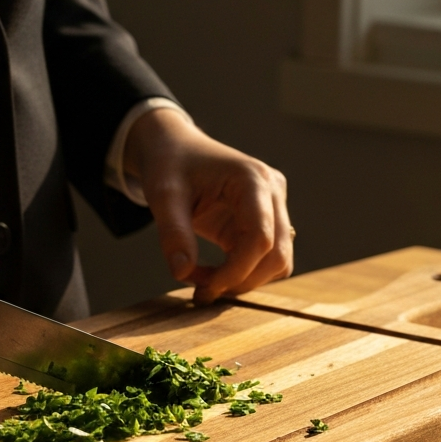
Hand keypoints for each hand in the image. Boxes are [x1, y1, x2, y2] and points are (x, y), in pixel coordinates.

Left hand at [124, 108, 292, 303]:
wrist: (175, 149)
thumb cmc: (170, 164)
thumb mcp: (163, 195)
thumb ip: (172, 233)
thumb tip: (182, 273)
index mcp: (252, 180)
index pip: (261, 237)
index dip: (236, 271)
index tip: (204, 287)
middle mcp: (272, 192)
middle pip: (277, 254)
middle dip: (242, 280)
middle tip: (202, 292)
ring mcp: (274, 208)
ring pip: (277, 262)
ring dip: (244, 280)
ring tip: (203, 282)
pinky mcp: (265, 222)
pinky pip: (265, 260)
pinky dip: (242, 274)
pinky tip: (211, 274)